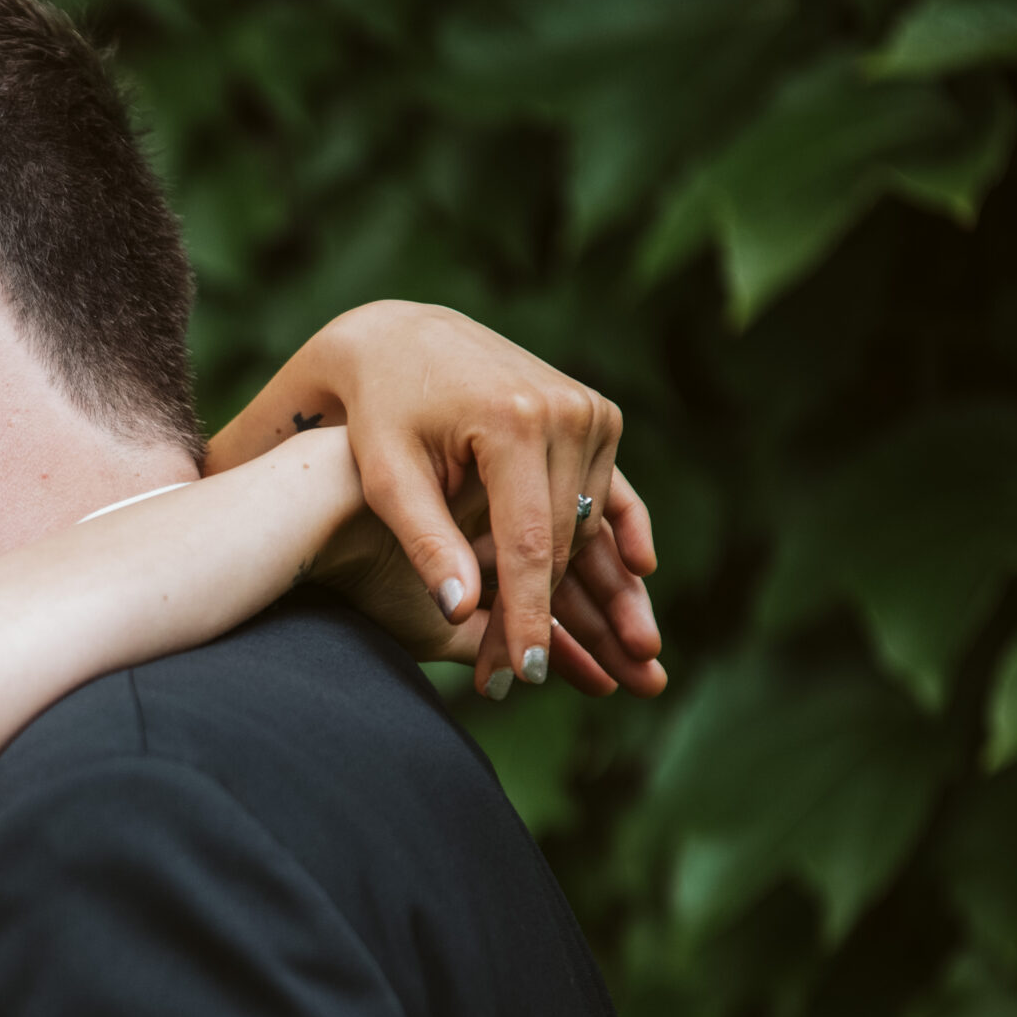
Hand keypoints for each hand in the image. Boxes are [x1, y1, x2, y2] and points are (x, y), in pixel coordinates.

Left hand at [210, 300, 664, 698]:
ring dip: (571, 588)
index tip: (522, 674)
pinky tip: (636, 573)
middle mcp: (565, 411)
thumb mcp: (387, 476)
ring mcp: (590, 409)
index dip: (526, 617)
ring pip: (584, 524)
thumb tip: (460, 614)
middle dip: (537, 615)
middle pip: (561, 542)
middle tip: (513, 677)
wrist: (404, 339)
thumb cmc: (380, 412)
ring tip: (546, 648)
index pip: (529, 545)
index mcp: (513, 423)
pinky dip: (616, 535)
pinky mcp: (597, 413)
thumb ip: (425, 541)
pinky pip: (608, 491)